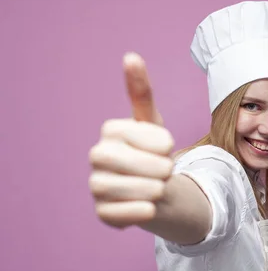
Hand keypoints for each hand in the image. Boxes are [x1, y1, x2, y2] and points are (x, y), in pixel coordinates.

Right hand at [88, 52, 174, 228]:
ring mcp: (96, 185)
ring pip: (126, 190)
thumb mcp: (153, 123)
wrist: (157, 187)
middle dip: (159, 169)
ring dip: (153, 190)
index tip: (168, 149)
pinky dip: (140, 212)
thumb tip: (131, 56)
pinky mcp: (102, 212)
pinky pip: (119, 215)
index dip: (164, 145)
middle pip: (132, 164)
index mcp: (110, 131)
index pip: (144, 136)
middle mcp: (97, 156)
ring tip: (159, 188)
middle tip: (166, 171)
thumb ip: (142, 92)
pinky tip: (150, 207)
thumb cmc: (153, 152)